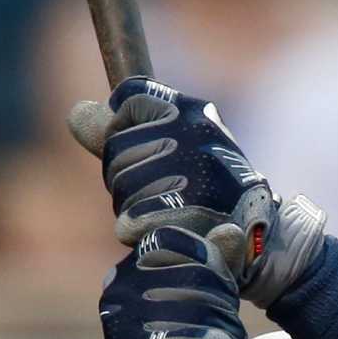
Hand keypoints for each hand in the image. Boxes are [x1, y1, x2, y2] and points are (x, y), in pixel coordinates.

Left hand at [69, 77, 325, 308]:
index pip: (129, 100)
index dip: (122, 129)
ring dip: (130, 207)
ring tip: (161, 214)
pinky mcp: (191, 217)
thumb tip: (76, 115)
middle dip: (123, 176)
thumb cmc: (208, 192)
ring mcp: (197, 174)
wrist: (261, 239)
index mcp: (191, 111)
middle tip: (155, 192)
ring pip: (122, 183)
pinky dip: (134, 230)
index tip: (143, 152)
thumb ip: (118, 134)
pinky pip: (132, 219)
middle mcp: (196, 134)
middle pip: (117, 146)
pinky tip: (151, 233)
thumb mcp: (170, 151)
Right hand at [97, 226, 247, 338]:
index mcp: (131, 270)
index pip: (179, 244)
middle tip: (232, 330)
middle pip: (195, 275)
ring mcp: (124, 323)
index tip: (224, 296)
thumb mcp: (199, 306)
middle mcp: (120, 290)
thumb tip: (233, 230)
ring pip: (198, 308)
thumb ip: (213, 266)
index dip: (213, 266)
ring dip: (227, 331)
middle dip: (225, 303)